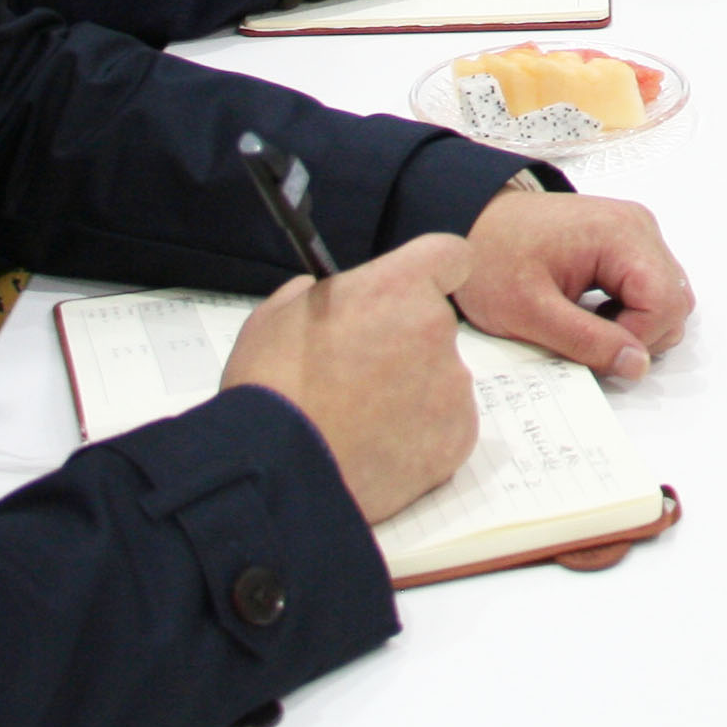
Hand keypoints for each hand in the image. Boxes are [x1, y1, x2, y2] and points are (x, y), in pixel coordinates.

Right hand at [222, 234, 478, 523]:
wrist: (276, 470)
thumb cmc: (269, 388)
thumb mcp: (277, 316)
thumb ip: (316, 294)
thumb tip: (325, 292)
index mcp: (397, 287)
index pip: (449, 256)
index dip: (432, 275)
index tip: (413, 293)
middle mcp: (436, 328)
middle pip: (435, 327)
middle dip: (406, 344)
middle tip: (360, 377)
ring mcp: (451, 386)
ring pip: (441, 380)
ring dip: (413, 393)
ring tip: (360, 423)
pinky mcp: (457, 438)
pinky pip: (446, 427)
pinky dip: (421, 438)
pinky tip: (377, 449)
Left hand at [456, 187, 696, 382]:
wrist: (469, 219)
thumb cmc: (491, 257)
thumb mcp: (529, 312)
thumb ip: (587, 342)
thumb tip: (638, 366)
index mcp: (620, 234)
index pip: (665, 302)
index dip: (636, 339)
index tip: (592, 350)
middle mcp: (638, 226)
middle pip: (674, 300)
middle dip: (639, 335)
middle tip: (589, 342)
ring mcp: (634, 231)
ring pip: (666, 296)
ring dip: (635, 324)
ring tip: (588, 327)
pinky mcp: (626, 241)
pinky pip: (649, 286)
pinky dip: (629, 310)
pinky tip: (592, 313)